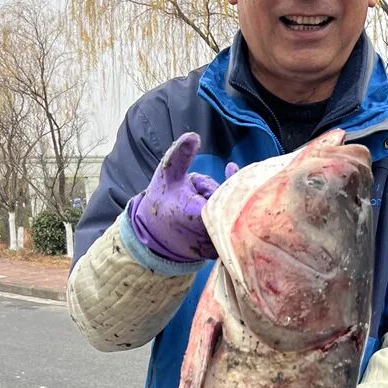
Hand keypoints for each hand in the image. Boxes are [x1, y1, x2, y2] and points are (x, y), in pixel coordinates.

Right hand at [128, 133, 236, 262]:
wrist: (154, 235)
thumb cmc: (162, 202)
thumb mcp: (167, 174)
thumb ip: (180, 155)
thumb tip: (194, 135)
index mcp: (196, 214)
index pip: (225, 196)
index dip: (230, 181)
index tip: (231, 167)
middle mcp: (208, 233)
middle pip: (228, 203)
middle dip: (218, 191)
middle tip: (197, 188)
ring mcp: (215, 244)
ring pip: (229, 216)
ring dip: (219, 204)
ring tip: (196, 201)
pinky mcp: (220, 251)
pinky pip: (232, 229)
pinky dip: (226, 216)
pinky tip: (209, 206)